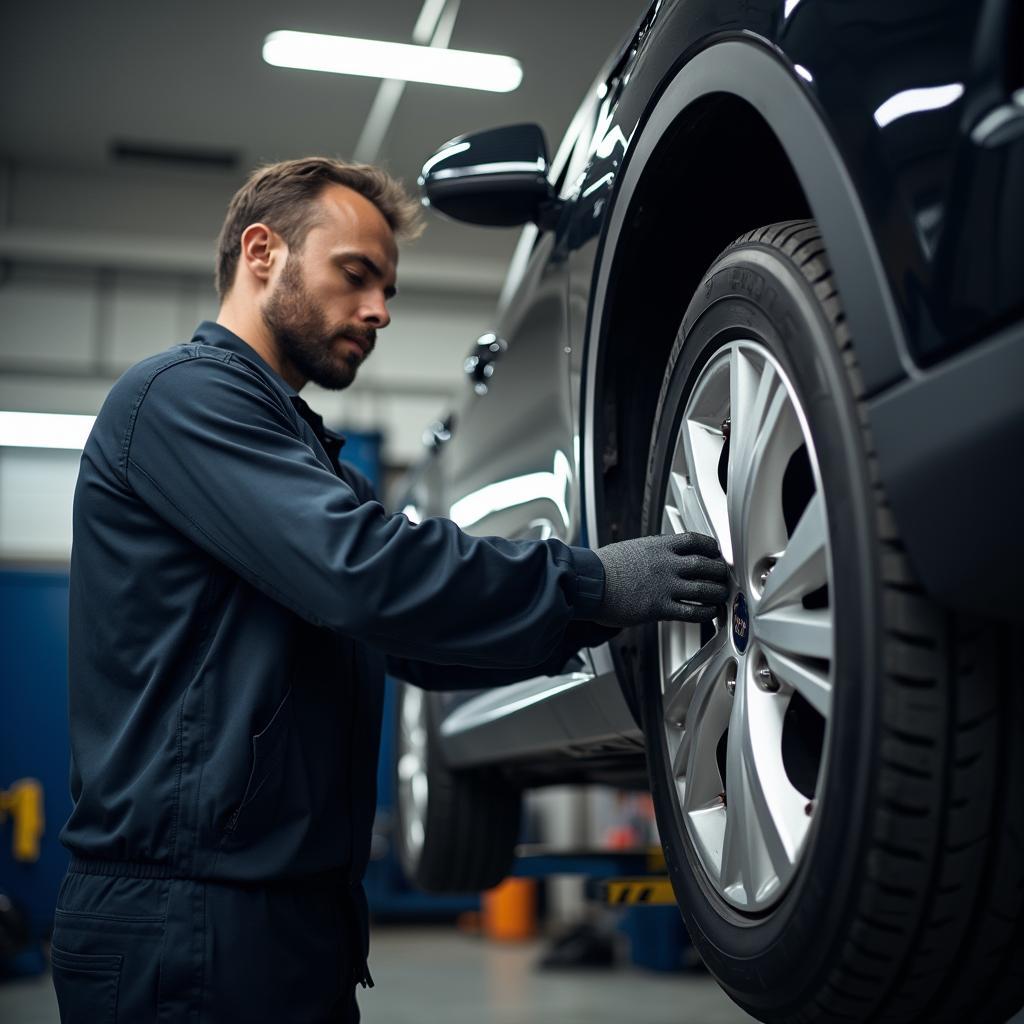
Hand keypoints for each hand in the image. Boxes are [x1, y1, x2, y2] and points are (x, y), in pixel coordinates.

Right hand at [593, 531, 728, 626]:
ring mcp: (664, 586)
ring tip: (721, 596)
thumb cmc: (603, 568)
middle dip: (719, 571)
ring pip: (705, 588)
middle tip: (723, 576)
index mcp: (658, 546)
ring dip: (718, 593)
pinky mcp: (659, 608)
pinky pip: (692, 611)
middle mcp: (666, 564)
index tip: (715, 552)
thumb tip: (663, 556)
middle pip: (706, 564)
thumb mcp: (631, 548)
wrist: (588, 583)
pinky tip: (709, 613)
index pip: (695, 540)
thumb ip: (652, 552)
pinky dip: (706, 612)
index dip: (711, 547)